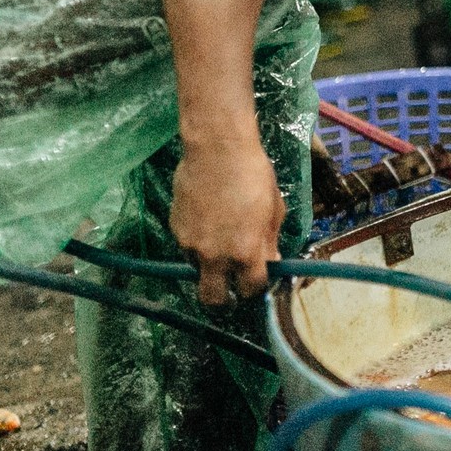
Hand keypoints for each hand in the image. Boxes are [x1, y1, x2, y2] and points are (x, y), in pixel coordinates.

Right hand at [171, 138, 284, 305]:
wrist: (217, 150)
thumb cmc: (254, 176)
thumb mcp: (274, 210)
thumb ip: (269, 241)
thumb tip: (270, 261)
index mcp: (246, 253)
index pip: (251, 290)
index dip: (256, 289)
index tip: (256, 282)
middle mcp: (215, 256)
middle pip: (214, 299)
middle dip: (224, 300)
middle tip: (231, 290)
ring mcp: (191, 245)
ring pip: (199, 271)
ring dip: (210, 266)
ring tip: (221, 239)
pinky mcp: (176, 231)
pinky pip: (188, 248)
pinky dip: (198, 243)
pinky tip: (208, 220)